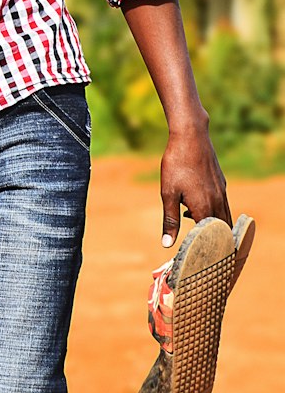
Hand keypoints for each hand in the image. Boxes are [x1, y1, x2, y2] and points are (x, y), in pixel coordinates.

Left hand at [159, 122, 230, 246]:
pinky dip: (214, 212)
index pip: (212, 239)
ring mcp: (222, 191)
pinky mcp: (221, 183)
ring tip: (194, 225)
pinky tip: (194, 207)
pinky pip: (222, 204)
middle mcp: (218, 202)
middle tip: (201, 248)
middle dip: (214, 241)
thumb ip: (169, 220)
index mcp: (205, 208)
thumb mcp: (168, 193)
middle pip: (223, 231)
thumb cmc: (176, 164)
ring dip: (214, 226)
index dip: (206, 249)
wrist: (191, 136)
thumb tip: (167, 244)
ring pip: (225, 217)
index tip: (197, 256)